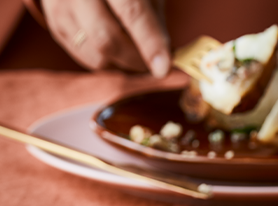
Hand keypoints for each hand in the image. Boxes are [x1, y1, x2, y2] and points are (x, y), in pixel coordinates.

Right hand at [41, 0, 170, 76]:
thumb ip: (154, 20)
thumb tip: (164, 58)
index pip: (132, 13)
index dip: (150, 43)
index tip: (164, 69)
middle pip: (107, 39)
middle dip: (136, 61)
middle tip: (154, 66)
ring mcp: (62, 8)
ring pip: (94, 55)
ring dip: (123, 66)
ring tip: (138, 58)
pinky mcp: (55, 25)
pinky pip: (84, 57)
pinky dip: (107, 63)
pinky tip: (119, 53)